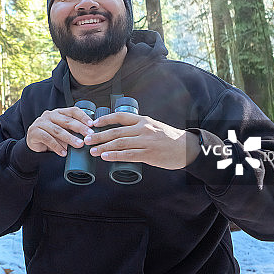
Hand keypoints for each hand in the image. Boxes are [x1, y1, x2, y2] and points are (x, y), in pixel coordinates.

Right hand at [26, 107, 94, 156]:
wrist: (34, 143)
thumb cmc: (52, 137)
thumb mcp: (63, 132)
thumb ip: (73, 132)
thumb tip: (90, 137)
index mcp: (59, 112)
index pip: (73, 111)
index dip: (83, 117)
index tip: (92, 125)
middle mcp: (50, 115)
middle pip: (67, 120)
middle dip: (80, 128)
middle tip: (89, 136)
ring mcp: (41, 123)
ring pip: (58, 130)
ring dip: (70, 138)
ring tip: (79, 145)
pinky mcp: (34, 132)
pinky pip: (47, 139)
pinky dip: (57, 146)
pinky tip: (63, 153)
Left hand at [83, 112, 199, 169]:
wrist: (187, 148)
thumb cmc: (169, 138)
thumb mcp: (154, 126)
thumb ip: (140, 127)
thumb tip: (123, 130)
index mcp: (143, 120)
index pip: (120, 117)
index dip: (105, 119)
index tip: (94, 123)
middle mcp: (143, 129)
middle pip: (116, 131)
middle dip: (99, 135)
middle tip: (86, 139)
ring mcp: (146, 142)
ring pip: (119, 143)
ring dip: (103, 147)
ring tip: (92, 150)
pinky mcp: (149, 155)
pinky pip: (128, 155)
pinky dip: (115, 156)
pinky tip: (105, 157)